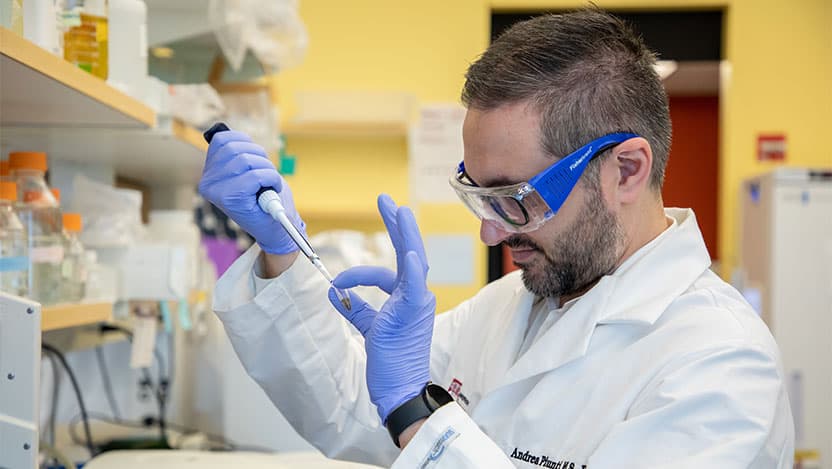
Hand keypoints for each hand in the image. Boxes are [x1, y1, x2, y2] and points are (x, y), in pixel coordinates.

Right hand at [198, 130, 304, 254]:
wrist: (276, 228)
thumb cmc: (265, 197)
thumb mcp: (247, 170)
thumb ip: (233, 153)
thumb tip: (219, 130)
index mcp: (208, 173)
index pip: (222, 139)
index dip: (246, 143)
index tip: (255, 160)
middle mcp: (207, 182)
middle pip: (235, 148)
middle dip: (260, 156)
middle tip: (266, 174)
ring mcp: (217, 192)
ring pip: (247, 160)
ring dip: (267, 169)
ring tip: (268, 183)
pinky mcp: (231, 200)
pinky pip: (257, 175)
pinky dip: (272, 178)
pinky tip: (272, 189)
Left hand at [327, 194, 434, 422]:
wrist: (400, 388)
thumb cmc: (390, 362)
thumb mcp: (370, 329)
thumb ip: (356, 309)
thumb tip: (335, 293)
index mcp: (408, 299)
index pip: (388, 271)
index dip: (361, 272)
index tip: (339, 280)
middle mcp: (416, 296)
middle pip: (408, 252)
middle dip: (396, 225)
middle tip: (385, 200)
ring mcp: (418, 303)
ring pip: (413, 260)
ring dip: (405, 234)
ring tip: (399, 210)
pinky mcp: (413, 312)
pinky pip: (415, 285)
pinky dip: (412, 267)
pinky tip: (409, 251)